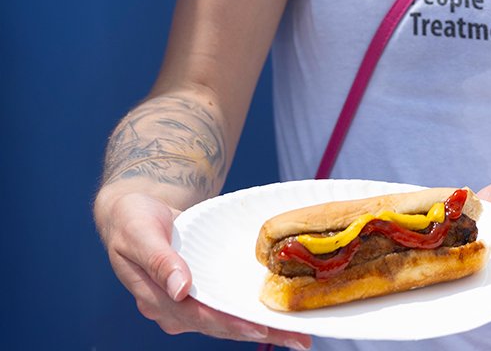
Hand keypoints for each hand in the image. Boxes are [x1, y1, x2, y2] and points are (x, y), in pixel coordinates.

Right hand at [95, 189, 310, 348]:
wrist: (135, 212)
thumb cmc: (133, 220)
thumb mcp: (140, 234)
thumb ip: (159, 261)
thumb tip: (180, 289)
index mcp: (156, 300)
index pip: (199, 317)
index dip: (230, 324)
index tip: (259, 328)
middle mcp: (174, 308)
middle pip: (220, 325)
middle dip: (258, 331)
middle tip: (296, 339)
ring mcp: (187, 302)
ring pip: (227, 319)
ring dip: (261, 326)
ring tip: (297, 336)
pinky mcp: (200, 290)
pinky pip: (228, 304)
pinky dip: (251, 310)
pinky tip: (278, 313)